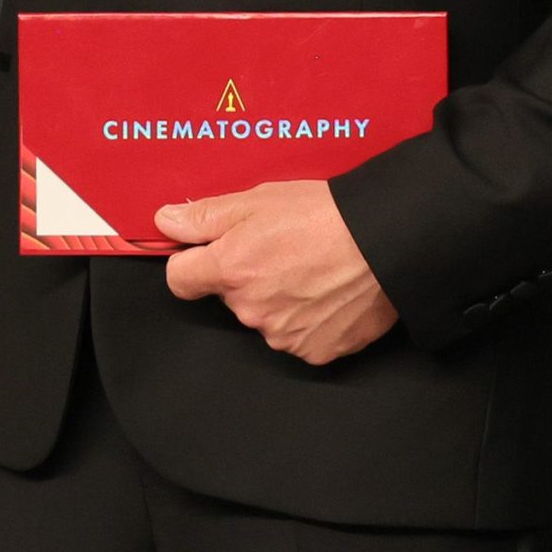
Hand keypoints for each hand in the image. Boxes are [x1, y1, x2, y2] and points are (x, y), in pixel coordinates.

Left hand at [157, 180, 397, 365]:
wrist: (387, 243)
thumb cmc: (324, 215)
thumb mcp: (258, 199)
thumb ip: (205, 215)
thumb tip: (164, 222)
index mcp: (229, 270)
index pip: (179, 280)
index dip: (192, 262)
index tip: (211, 251)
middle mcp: (249, 310)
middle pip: (229, 297)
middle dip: (246, 276)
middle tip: (282, 249)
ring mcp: (282, 336)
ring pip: (265, 318)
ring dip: (279, 299)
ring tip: (313, 269)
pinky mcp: (314, 352)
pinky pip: (298, 337)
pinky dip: (309, 320)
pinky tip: (329, 294)